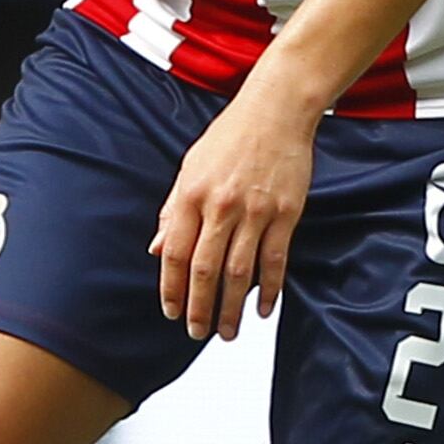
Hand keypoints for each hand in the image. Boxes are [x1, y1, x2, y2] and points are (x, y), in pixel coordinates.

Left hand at [154, 86, 320, 337]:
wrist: (276, 111)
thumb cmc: (231, 136)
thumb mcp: (190, 168)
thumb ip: (174, 211)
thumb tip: (158, 249)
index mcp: (193, 196)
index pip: (176, 254)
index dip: (172, 288)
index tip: (172, 311)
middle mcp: (222, 207)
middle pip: (207, 270)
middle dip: (200, 308)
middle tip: (196, 332)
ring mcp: (256, 212)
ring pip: (240, 272)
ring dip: (232, 308)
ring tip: (227, 331)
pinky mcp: (286, 214)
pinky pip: (276, 260)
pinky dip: (270, 289)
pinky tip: (263, 309)